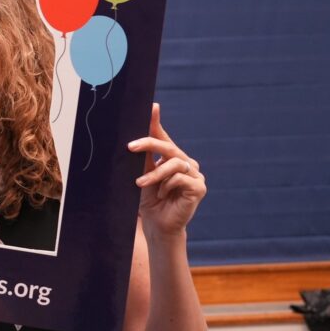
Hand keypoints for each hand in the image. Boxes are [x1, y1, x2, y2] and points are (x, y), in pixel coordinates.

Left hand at [129, 103, 205, 236]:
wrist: (156, 224)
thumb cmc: (148, 199)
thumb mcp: (142, 172)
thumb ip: (143, 154)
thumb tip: (139, 132)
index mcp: (173, 157)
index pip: (163, 137)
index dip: (156, 122)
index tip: (152, 106)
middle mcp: (187, 163)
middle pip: (168, 147)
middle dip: (148, 144)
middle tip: (130, 147)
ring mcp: (196, 175)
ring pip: (174, 163)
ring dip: (154, 173)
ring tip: (141, 184)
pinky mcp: (199, 187)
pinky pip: (180, 178)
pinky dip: (166, 185)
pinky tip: (161, 195)